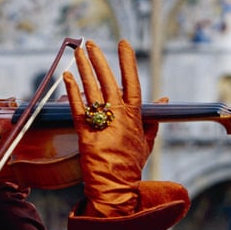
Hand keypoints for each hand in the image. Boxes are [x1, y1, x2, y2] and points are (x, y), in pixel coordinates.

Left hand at [63, 39, 152, 216]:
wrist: (115, 186)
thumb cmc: (131, 165)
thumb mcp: (147, 141)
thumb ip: (153, 119)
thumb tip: (164, 98)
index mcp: (135, 116)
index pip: (132, 82)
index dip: (127, 61)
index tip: (123, 43)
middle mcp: (118, 116)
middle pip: (108, 81)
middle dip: (99, 60)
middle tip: (90, 44)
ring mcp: (101, 123)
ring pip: (91, 89)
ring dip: (84, 69)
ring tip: (77, 53)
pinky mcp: (85, 132)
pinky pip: (77, 107)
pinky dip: (71, 91)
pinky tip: (66, 77)